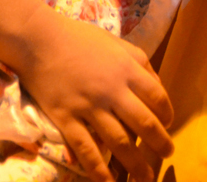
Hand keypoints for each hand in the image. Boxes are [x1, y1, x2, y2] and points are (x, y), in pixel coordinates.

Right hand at [14, 8, 173, 181]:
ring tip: (146, 177)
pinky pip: (86, 150)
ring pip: (120, 142)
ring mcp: (89, 106)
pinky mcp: (66, 119)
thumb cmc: (78, 38)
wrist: (38, 40)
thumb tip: (157, 84)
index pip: (157, 97)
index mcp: (125, 68)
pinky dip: (99, 170)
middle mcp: (112, 90)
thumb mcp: (115, 41)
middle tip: (167, 153)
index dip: (167, 113)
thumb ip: (138, 60)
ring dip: (136, 164)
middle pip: (144, 123)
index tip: (167, 123)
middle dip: (160, 143)